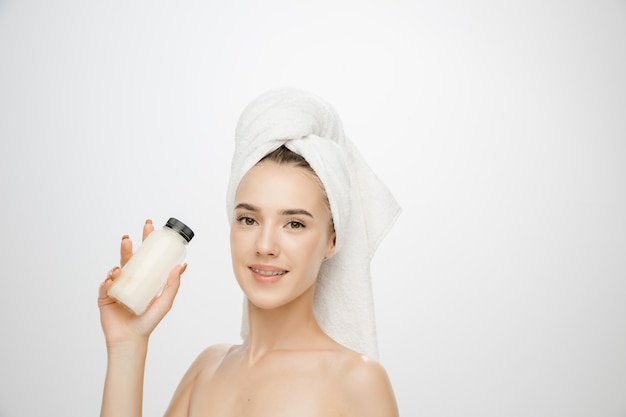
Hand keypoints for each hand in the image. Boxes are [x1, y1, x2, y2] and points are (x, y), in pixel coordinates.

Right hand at [98, 219, 186, 346]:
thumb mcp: (165, 302)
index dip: (147, 241)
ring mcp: (116, 287)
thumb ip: (172, 284)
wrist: (131, 339)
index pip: (146, 255)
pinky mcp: (105, 296)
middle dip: (129, 245)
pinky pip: (105, 286)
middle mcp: (130, 280)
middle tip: (130, 236)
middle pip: (129, 258)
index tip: (149, 227)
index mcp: (144, 278)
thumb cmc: (148, 322)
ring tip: (121, 263)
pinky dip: (108, 281)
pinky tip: (112, 280)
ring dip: (118, 261)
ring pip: (116, 268)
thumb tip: (181, 266)